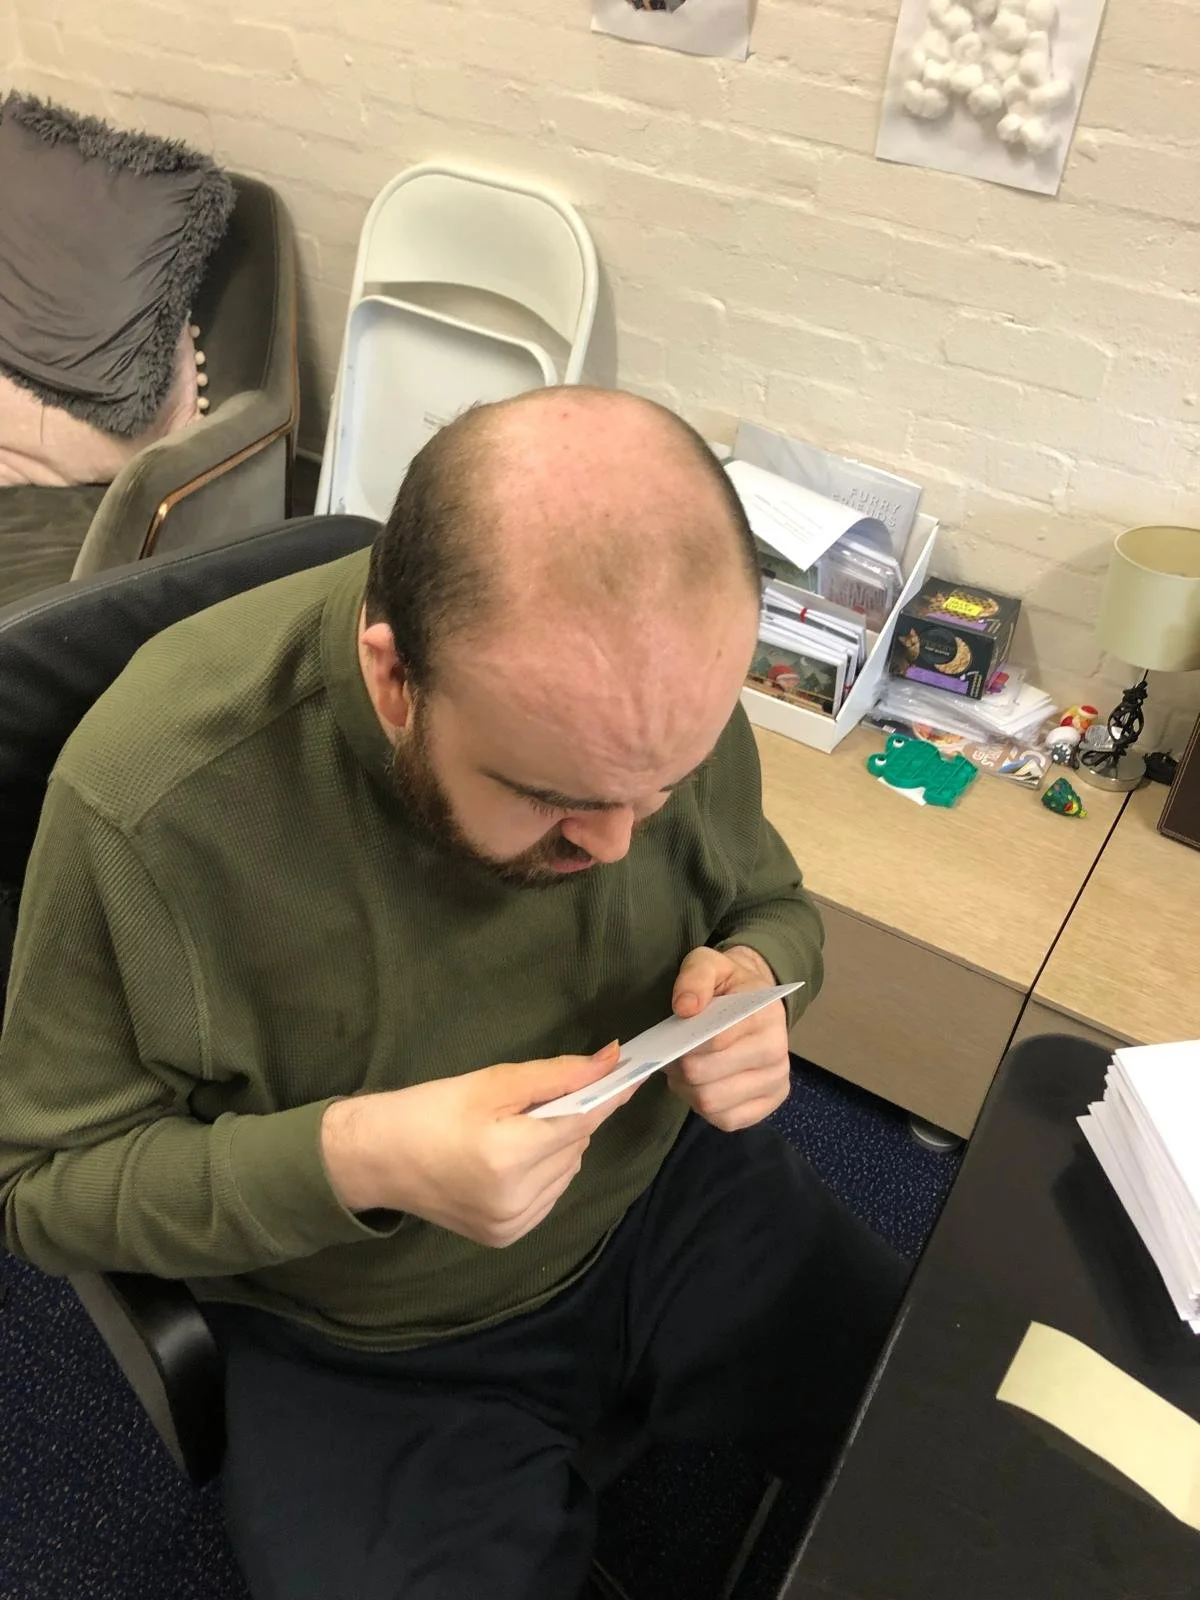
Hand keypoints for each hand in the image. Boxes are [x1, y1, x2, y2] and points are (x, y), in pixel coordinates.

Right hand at [320, 1044, 631, 1246]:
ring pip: (568, 1171)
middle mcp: (516, 1201)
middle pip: (576, 1146)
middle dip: (569, 1117)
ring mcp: (512, 1225)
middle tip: (534, 1100)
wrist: (376, 1158)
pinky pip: (550, 1194)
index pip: (581, 1123)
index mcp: (509, 1158)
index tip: (629, 1072)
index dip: (606, 1096)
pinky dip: (544, 1171)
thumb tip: (611, 1060)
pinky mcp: (506, 1237)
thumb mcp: (490, 1082)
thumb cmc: (429, 1110)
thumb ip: (556, 1075)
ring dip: (558, 1146)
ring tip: (515, 1130)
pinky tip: (512, 1157)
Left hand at [666, 945, 790, 1131]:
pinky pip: (725, 1120)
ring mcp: (775, 1084)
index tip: (671, 1036)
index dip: (682, 1042)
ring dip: (686, 1089)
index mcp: (766, 1016)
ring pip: (711, 1103)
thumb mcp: (708, 964)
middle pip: (706, 1076)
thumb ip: (694, 977)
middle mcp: (777, 1053)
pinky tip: (700, 1086)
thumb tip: (685, 1008)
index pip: (715, 1040)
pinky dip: (702, 1108)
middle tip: (672, 1054)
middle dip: (679, 1068)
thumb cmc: (727, 984)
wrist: (754, 1003)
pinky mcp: (766, 1107)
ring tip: (684, 1069)